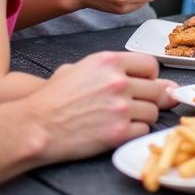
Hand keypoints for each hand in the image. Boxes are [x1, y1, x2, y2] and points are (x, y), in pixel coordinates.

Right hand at [34, 51, 170, 160]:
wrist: (38, 125)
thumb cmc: (54, 97)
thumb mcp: (79, 67)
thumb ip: (112, 69)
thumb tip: (147, 76)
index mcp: (109, 61)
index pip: (151, 64)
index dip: (150, 76)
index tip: (146, 83)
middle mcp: (118, 82)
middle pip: (157, 89)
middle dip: (152, 98)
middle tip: (141, 104)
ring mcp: (120, 108)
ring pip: (153, 111)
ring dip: (144, 116)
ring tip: (125, 118)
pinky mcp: (118, 133)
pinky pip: (144, 130)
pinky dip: (136, 131)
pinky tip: (121, 129)